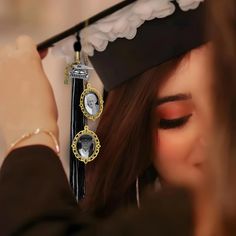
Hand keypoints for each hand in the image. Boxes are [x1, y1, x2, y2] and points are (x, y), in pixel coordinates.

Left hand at [0, 36, 58, 153]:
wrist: (30, 129)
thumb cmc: (44, 108)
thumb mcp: (45, 82)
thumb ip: (36, 67)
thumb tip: (32, 62)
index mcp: (25, 58)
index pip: (24, 40)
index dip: (32, 50)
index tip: (37, 58)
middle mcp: (5, 61)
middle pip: (8, 49)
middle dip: (17, 58)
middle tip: (27, 73)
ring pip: (0, 64)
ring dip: (7, 70)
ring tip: (16, 86)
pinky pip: (0, 80)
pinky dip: (4, 83)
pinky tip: (9, 96)